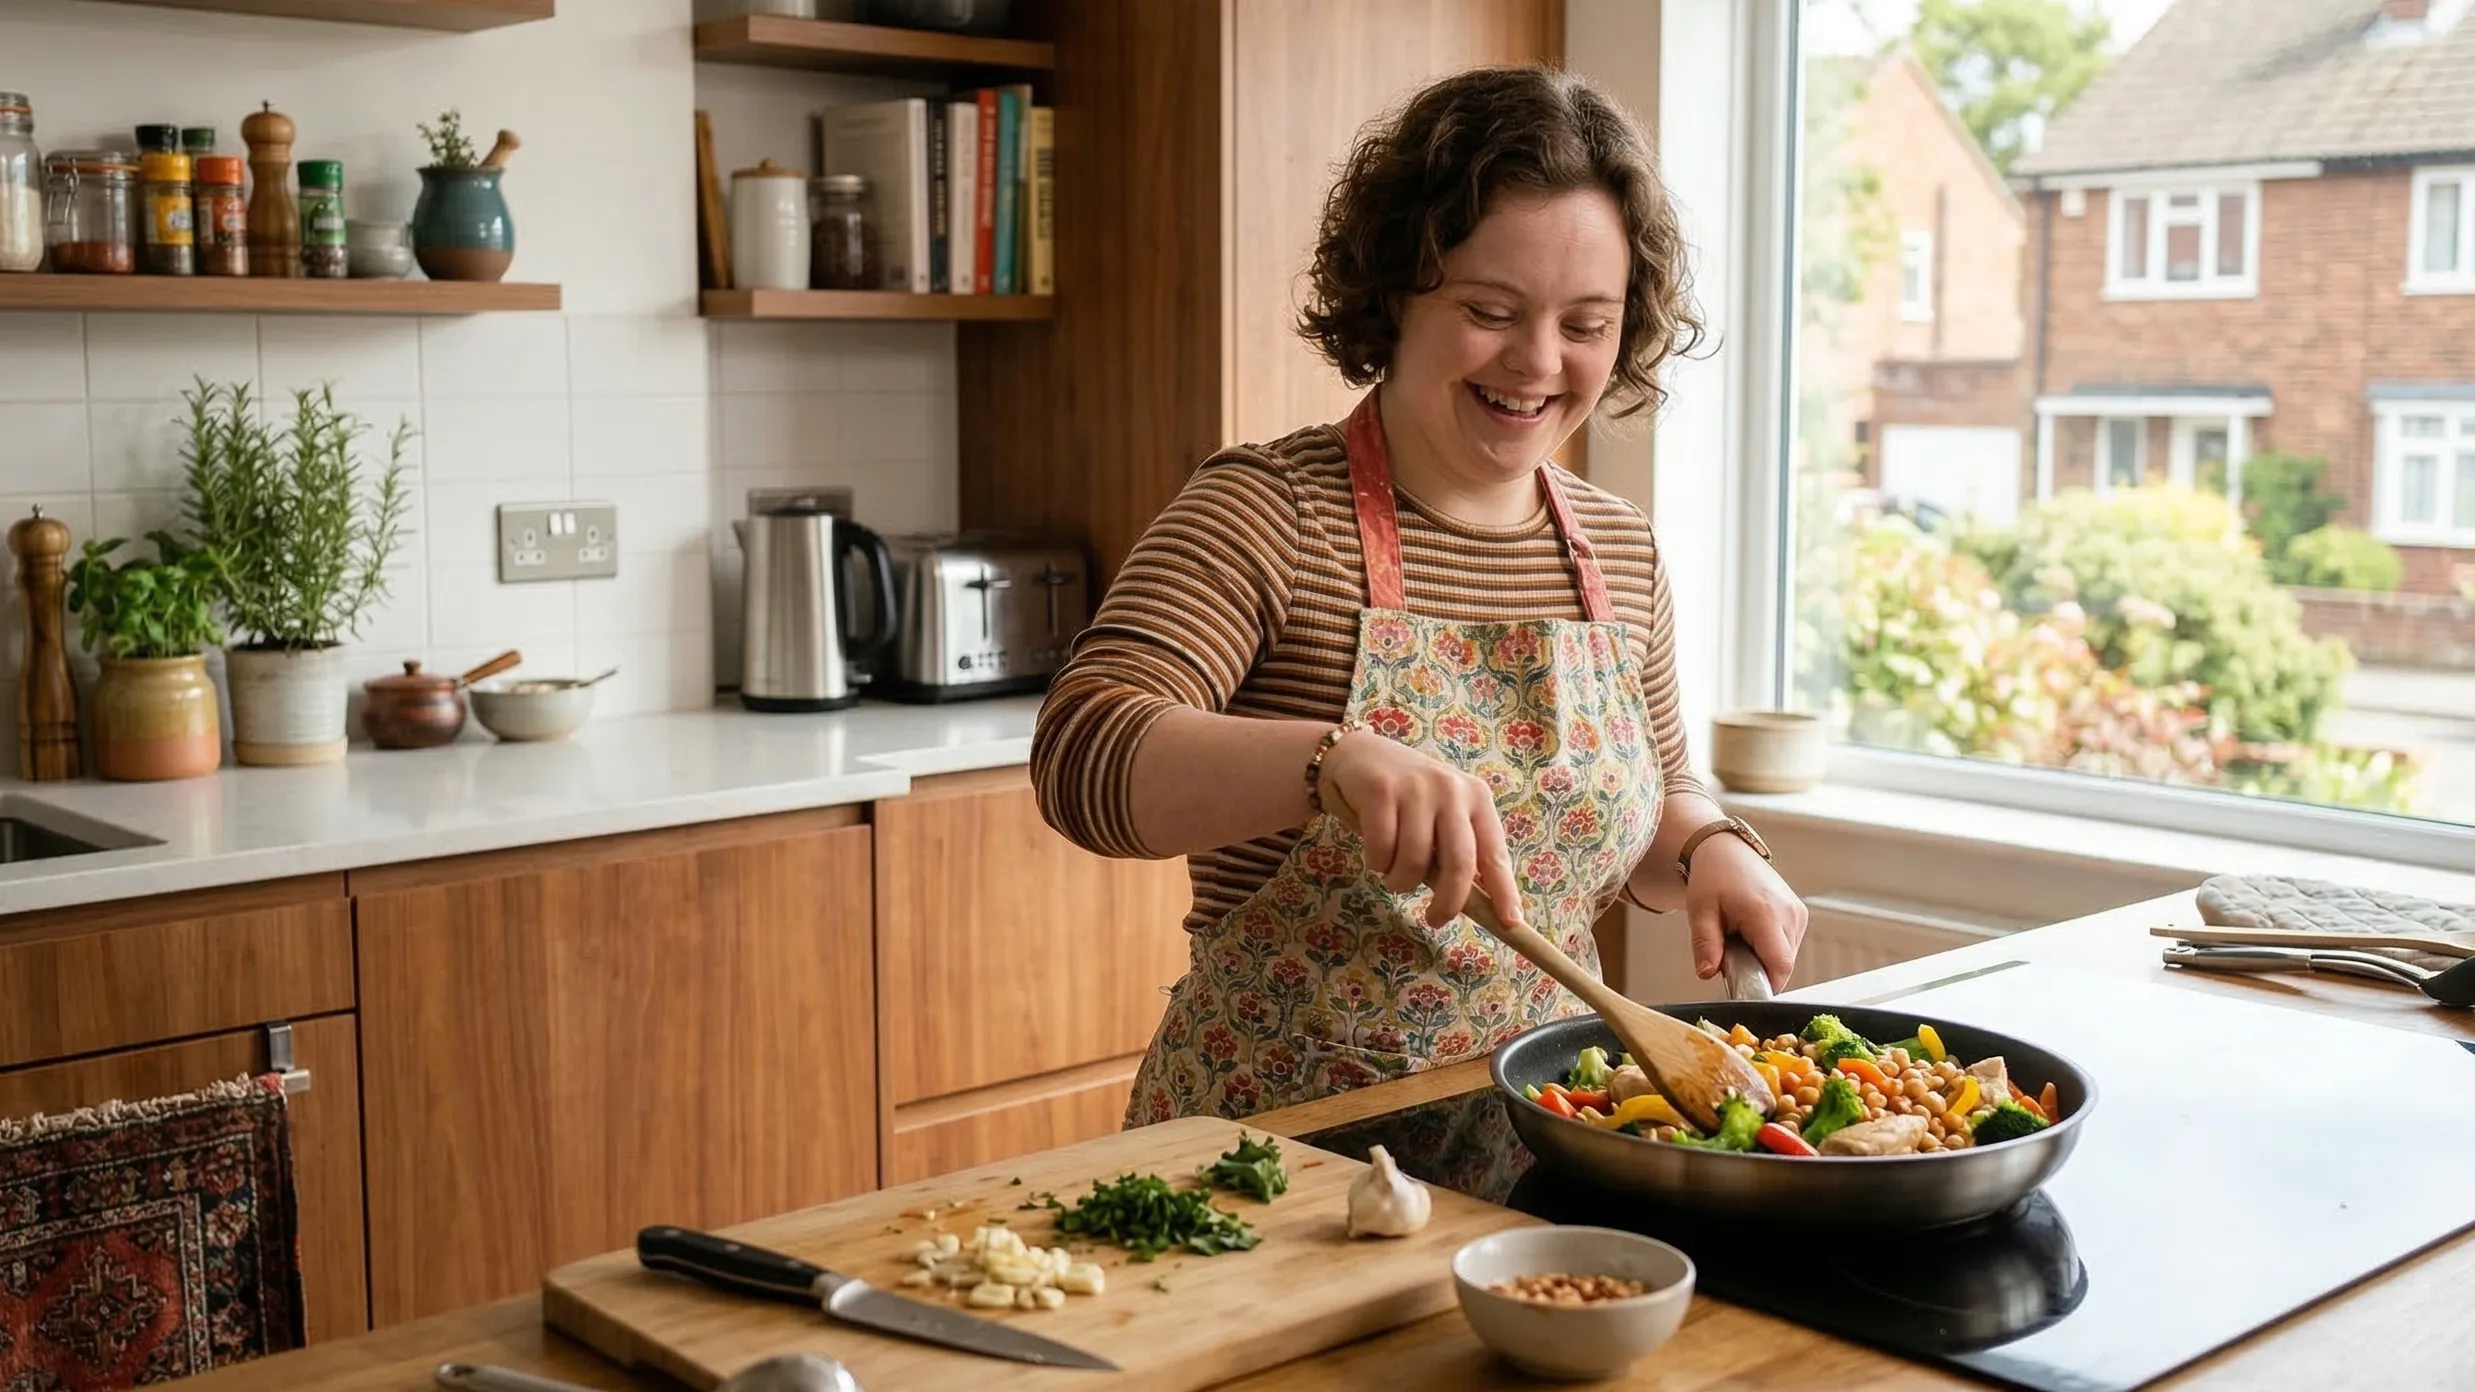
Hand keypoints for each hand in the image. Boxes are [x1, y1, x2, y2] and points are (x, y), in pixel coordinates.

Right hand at [1318, 729, 1524, 930]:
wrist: (1359, 755)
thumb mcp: (1442, 814)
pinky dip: (1377, 863)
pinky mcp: (1381, 791)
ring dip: (1400, 882)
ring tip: (1393, 876)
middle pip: (1459, 863)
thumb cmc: (1407, 796)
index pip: (1494, 852)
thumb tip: (1476, 903)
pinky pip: (1382, 850)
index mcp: (1476, 797)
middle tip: (1435, 919)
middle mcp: (1452, 789)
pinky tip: (1375, 854)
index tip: (1510, 922)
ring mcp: (1416, 788)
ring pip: (1415, 862)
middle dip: (1448, 902)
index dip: (1504, 891)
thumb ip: (1457, 848)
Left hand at [1683, 835, 1806, 992]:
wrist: (1726, 851)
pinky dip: (1771, 948)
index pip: (1780, 966)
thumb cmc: (1713, 877)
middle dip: (1758, 970)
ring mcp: (1798, 913)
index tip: (1743, 987)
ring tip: (1741, 938)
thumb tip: (1706, 974)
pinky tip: (1752, 933)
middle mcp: (1789, 913)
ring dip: (1764, 959)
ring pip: (1787, 957)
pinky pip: (1789, 946)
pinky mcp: (1800, 914)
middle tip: (1732, 954)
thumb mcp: (1700, 912)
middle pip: (1783, 965)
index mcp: (1765, 913)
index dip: (1765, 984)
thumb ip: (1705, 945)